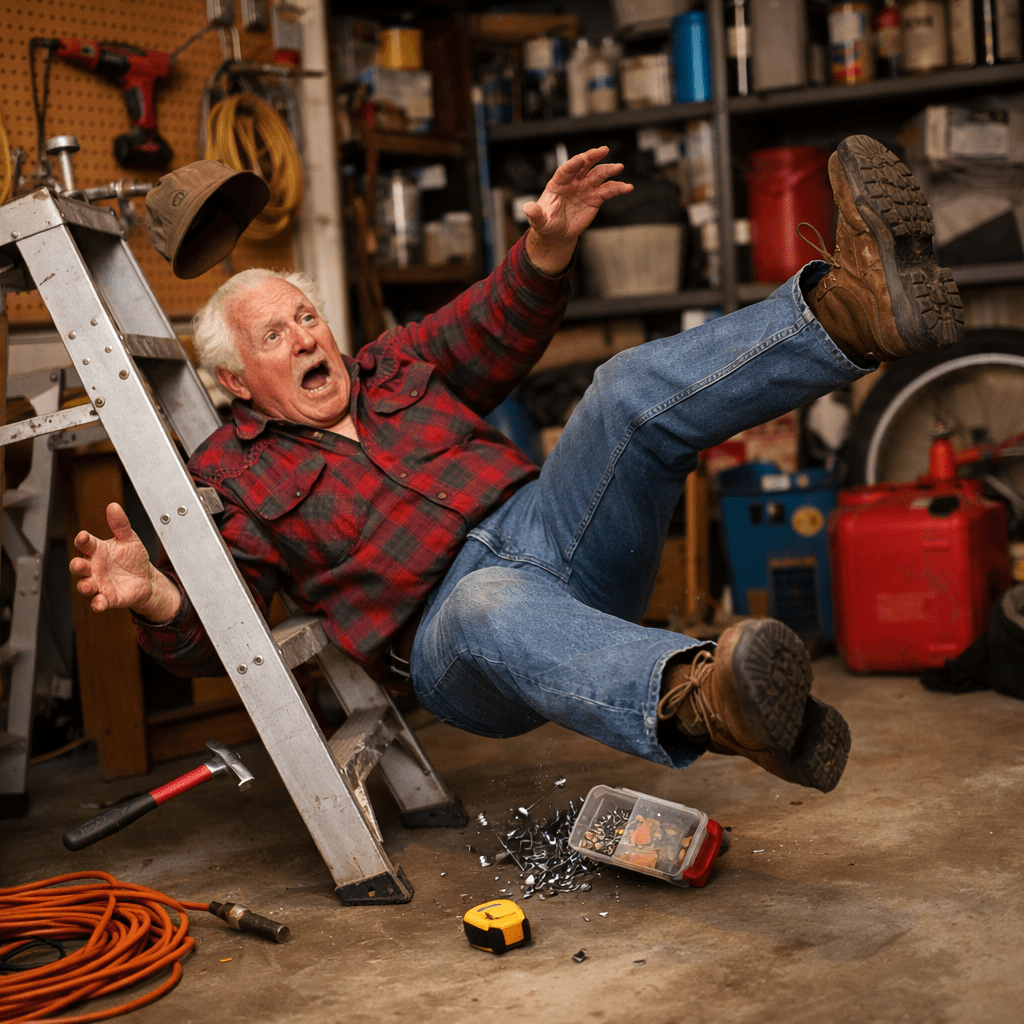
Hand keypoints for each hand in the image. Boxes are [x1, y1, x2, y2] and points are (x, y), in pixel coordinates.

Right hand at [70, 503, 181, 621]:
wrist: (145, 578)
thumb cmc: (132, 557)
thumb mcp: (130, 539)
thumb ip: (121, 524)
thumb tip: (114, 506)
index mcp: (98, 550)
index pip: (85, 544)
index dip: (82, 540)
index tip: (83, 536)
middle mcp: (94, 567)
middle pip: (78, 566)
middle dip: (77, 565)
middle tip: (79, 564)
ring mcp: (99, 583)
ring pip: (85, 585)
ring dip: (85, 586)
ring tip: (88, 586)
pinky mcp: (107, 597)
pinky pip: (99, 602)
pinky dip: (98, 603)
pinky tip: (99, 603)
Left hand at [523, 146, 633, 274]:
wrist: (557, 233)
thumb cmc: (546, 223)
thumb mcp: (539, 220)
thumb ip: (535, 213)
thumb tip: (527, 208)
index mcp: (558, 183)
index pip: (566, 169)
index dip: (573, 164)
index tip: (581, 159)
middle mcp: (573, 182)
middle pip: (584, 165)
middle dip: (593, 157)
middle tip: (603, 150)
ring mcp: (585, 188)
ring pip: (598, 175)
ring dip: (609, 170)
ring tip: (619, 167)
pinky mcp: (595, 198)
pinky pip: (608, 191)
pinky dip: (618, 188)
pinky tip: (627, 187)